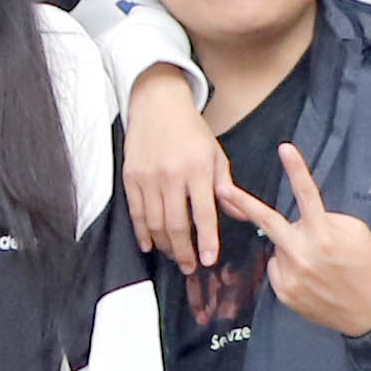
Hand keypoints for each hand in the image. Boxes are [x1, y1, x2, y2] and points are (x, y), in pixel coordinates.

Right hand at [120, 69, 225, 273]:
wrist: (158, 103)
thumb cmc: (190, 130)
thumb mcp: (216, 154)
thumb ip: (226, 186)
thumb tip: (240, 215)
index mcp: (197, 169)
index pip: (204, 213)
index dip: (207, 240)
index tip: (209, 259)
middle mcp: (171, 175)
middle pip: (176, 224)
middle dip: (184, 251)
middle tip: (191, 267)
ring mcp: (148, 177)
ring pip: (154, 222)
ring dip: (165, 245)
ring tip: (174, 256)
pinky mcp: (130, 176)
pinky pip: (135, 212)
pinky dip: (142, 232)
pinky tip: (150, 244)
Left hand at [213, 146, 370, 336]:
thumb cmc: (367, 266)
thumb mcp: (357, 233)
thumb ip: (327, 219)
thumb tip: (302, 217)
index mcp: (325, 234)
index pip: (308, 195)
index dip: (297, 170)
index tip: (285, 148)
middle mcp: (304, 254)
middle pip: (267, 222)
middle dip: (243, 203)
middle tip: (222, 189)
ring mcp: (291, 275)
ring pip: (277, 248)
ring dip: (290, 247)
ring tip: (316, 264)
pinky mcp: (284, 293)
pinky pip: (277, 269)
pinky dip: (288, 268)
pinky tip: (309, 279)